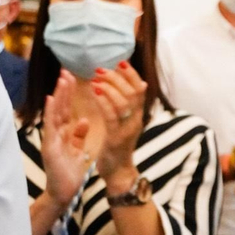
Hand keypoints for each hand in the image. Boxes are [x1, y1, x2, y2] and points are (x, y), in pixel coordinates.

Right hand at [41, 69, 92, 203]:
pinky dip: (50, 113)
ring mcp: (51, 140)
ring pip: (54, 113)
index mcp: (63, 134)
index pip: (65, 110)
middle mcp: (55, 134)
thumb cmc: (70, 173)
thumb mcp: (78, 151)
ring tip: (61, 79)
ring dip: (57, 96)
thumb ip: (79, 136)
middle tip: (65, 71)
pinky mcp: (49, 147)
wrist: (65, 193)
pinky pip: (50, 128)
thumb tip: (84, 120)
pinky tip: (51, 100)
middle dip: (62, 90)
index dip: (68, 94)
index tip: (72, 77)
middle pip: (59, 108)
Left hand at [93, 62, 146, 179]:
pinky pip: (111, 116)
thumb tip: (136, 83)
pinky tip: (95, 93)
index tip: (120, 61)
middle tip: (100, 70)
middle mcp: (136, 121)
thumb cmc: (117, 146)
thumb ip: (127, 105)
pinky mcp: (116, 138)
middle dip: (117, 78)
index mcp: (138, 115)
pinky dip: (103, 102)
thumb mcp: (125, 122)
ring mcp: (127, 130)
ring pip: (124, 102)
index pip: (140, 89)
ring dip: (109, 87)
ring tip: (96, 79)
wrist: (117, 172)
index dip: (132, 74)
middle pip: (133, 92)